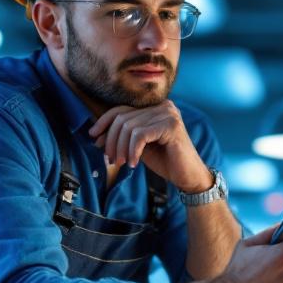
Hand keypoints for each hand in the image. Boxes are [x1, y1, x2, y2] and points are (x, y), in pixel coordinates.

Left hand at [89, 102, 212, 191]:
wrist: (188, 176)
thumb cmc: (165, 161)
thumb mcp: (139, 146)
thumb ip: (124, 136)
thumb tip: (97, 133)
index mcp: (155, 107)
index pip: (122, 108)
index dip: (104, 122)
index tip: (94, 137)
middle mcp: (163, 106)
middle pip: (123, 118)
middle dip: (112, 140)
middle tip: (110, 159)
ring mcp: (168, 114)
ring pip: (130, 127)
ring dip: (121, 148)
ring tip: (121, 163)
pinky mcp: (171, 125)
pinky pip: (140, 135)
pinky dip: (132, 151)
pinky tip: (133, 164)